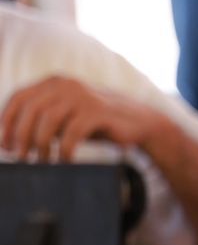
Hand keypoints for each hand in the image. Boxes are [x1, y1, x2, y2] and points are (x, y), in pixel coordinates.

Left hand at [0, 76, 164, 161]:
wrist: (138, 122)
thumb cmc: (96, 123)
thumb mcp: (66, 117)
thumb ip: (42, 120)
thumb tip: (11, 142)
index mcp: (53, 83)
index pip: (19, 98)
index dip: (7, 122)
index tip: (5, 145)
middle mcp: (65, 85)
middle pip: (31, 110)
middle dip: (22, 137)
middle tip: (21, 158)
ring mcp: (82, 96)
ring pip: (48, 121)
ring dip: (41, 145)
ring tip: (42, 162)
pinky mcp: (98, 112)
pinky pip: (72, 133)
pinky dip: (64, 150)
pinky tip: (64, 161)